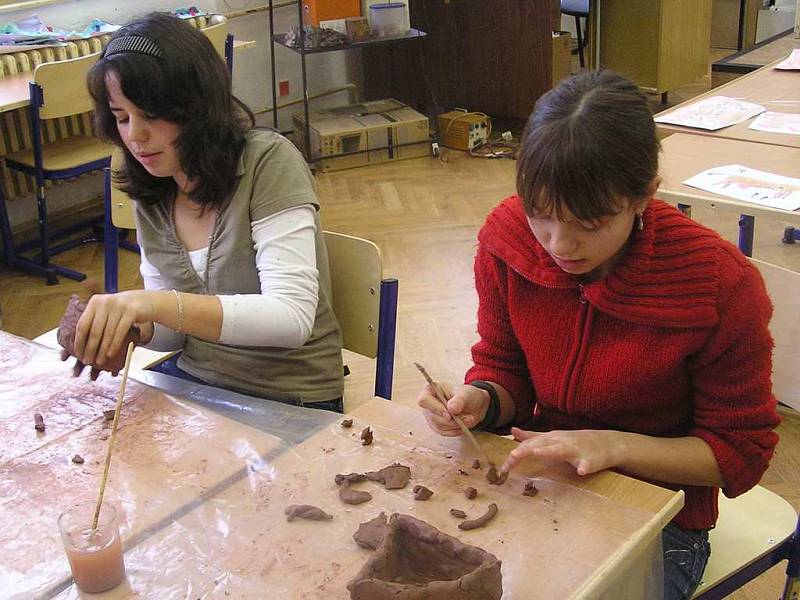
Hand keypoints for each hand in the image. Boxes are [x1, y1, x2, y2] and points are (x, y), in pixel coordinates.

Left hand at [58, 292, 149, 376]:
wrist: (149, 301)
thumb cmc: (126, 310)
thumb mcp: (109, 311)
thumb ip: (96, 321)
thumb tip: (82, 344)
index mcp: (95, 302)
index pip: (82, 325)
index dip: (79, 341)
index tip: (78, 353)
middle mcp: (106, 302)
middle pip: (94, 331)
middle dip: (90, 349)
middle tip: (87, 361)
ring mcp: (119, 306)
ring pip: (107, 333)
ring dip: (102, 350)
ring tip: (99, 361)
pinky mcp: (132, 311)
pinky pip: (120, 332)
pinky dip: (114, 345)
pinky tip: (110, 354)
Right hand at [417, 383, 489, 436]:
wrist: (472, 404)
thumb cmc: (466, 395)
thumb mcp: (465, 394)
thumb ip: (459, 400)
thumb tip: (452, 409)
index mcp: (430, 390)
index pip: (424, 401)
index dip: (436, 408)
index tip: (449, 415)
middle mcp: (428, 404)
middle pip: (433, 416)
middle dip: (451, 420)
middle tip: (468, 418)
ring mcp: (431, 416)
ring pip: (439, 426)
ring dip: (455, 426)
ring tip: (469, 419)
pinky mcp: (436, 426)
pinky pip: (443, 432)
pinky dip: (454, 431)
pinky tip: (463, 426)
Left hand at [500, 427, 623, 475]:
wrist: (608, 443)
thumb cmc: (577, 442)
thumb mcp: (552, 437)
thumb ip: (532, 436)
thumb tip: (512, 431)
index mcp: (551, 438)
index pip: (529, 445)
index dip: (515, 455)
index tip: (502, 469)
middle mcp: (561, 441)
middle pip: (541, 444)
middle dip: (526, 450)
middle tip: (511, 457)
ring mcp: (576, 449)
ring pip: (562, 449)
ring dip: (550, 450)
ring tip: (537, 452)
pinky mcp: (591, 459)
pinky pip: (588, 464)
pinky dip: (585, 467)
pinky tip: (581, 471)